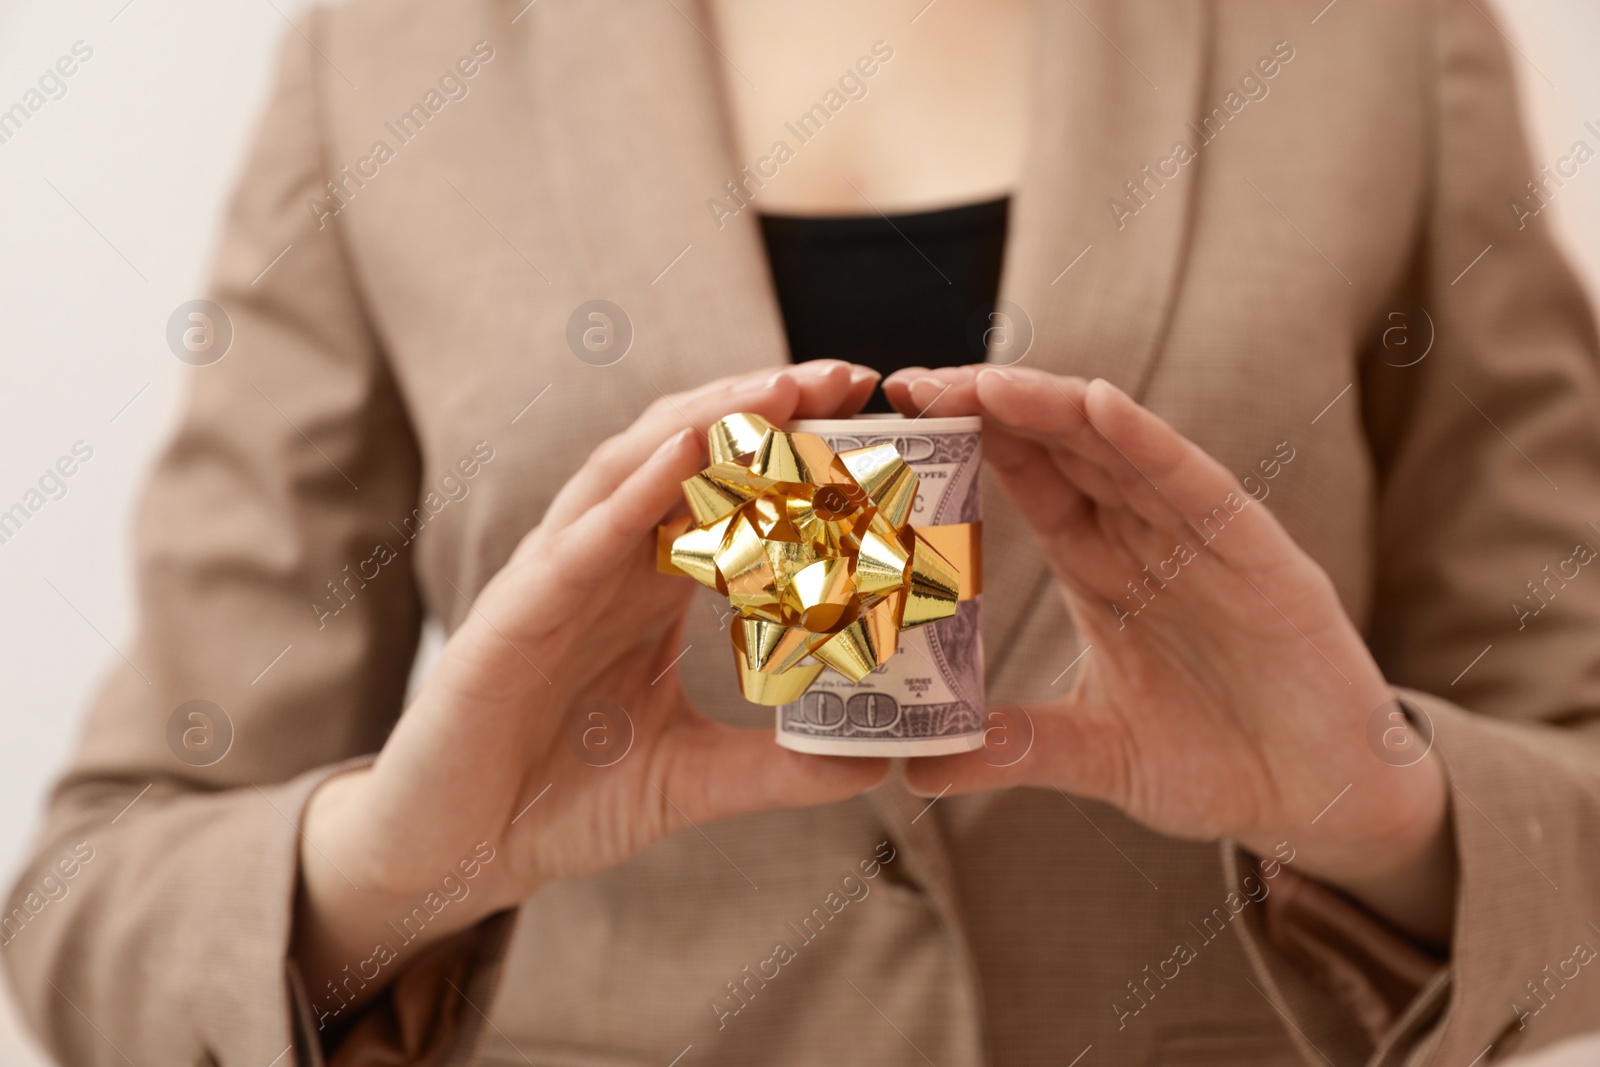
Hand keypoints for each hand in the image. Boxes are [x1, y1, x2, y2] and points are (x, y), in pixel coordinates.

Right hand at [293, 361, 888, 1017]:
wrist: (459, 850)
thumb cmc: (563, 797)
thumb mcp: (689, 778)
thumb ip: (772, 768)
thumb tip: (870, 767)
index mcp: (648, 585)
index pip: (729, 491)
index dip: (795, 450)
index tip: (872, 419)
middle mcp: (606, 562)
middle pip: (688, 454)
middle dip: (765, 407)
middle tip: (847, 379)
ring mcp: (557, 576)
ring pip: (633, 469)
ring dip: (707, 420)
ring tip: (782, 390)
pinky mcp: (515, 612)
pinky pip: (580, 539)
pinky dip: (633, 490)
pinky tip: (685, 454)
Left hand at [884, 365, 1454, 945]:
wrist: (1323, 802)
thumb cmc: (1216, 763)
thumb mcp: (1098, 755)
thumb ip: (1016, 750)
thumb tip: (916, 772)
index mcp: (1102, 567)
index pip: (1030, 481)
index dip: (972, 439)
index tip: (902, 411)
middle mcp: (1148, 538)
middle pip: (1063, 448)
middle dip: (993, 407)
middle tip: (913, 384)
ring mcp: (1206, 541)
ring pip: (1121, 451)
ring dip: (1054, 410)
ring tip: (987, 379)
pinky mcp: (1263, 559)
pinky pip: (1198, 488)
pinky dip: (1151, 445)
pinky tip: (1102, 407)